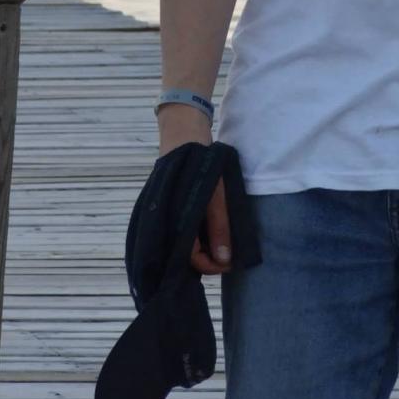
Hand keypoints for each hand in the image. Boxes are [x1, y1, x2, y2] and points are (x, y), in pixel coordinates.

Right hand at [157, 110, 231, 275]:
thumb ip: (219, 227)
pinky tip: (211, 227)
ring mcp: (167, 214)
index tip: (231, 262)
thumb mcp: (215, 195)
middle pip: (186, 254)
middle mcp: (167, 224)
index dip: (212, 266)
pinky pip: (183, 228)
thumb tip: (224, 259)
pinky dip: (197, 233)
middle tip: (229, 252)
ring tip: (223, 240)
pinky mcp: (170, 205)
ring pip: (185, 241)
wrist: (183, 133)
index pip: (191, 260)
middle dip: (208, 257)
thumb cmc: (201, 165)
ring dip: (204, 246)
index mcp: (175, 224)